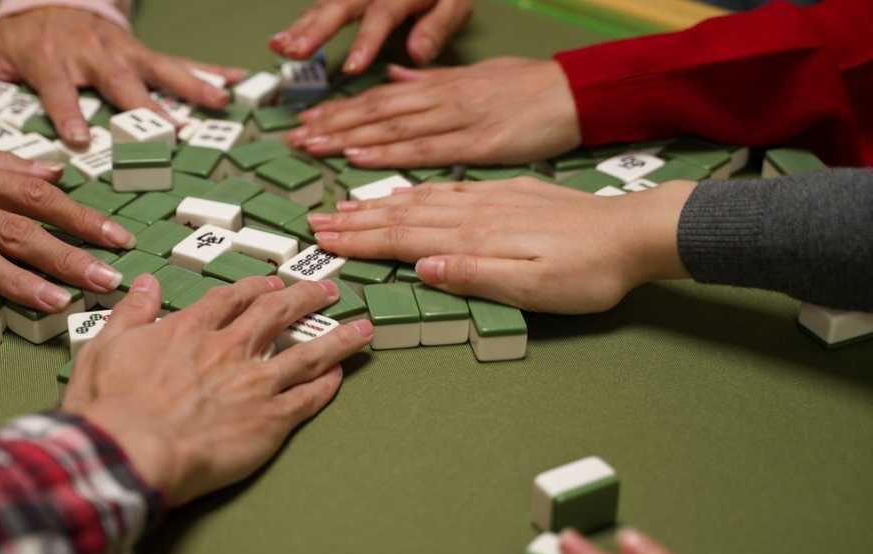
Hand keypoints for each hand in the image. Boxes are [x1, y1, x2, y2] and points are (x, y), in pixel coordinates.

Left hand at [0, 7, 245, 147]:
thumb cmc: (21, 39)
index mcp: (53, 62)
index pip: (60, 91)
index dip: (68, 114)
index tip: (77, 142)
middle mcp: (94, 56)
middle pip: (120, 85)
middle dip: (143, 109)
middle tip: (165, 134)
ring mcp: (125, 54)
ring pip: (161, 71)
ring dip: (191, 90)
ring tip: (219, 107)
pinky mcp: (146, 54)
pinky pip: (184, 64)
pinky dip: (214, 74)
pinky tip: (241, 86)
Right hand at [63, 274, 374, 505]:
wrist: (132, 449)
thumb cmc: (111, 405)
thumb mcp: (105, 346)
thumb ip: (132, 312)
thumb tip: (146, 283)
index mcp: (191, 329)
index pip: (233, 298)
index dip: (257, 288)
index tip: (273, 284)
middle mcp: (230, 348)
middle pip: (278, 313)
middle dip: (307, 298)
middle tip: (329, 290)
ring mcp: (255, 383)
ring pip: (308, 352)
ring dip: (338, 338)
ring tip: (362, 328)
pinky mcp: (271, 420)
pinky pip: (308, 398)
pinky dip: (327, 385)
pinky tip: (340, 377)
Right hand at [270, 0, 472, 72]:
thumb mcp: (454, 4)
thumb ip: (437, 27)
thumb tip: (417, 54)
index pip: (383, 14)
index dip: (367, 40)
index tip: (353, 67)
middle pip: (342, 5)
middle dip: (317, 29)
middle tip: (296, 51)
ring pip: (325, 4)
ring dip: (300, 27)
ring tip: (279, 47)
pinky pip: (320, 6)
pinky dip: (301, 23)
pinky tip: (281, 41)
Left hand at [288, 58, 579, 167]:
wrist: (579, 93)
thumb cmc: (533, 89)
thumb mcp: (480, 75)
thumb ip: (436, 80)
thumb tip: (397, 77)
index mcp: (442, 87)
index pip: (382, 100)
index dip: (343, 111)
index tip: (310, 122)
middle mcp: (443, 101)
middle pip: (378, 113)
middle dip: (333, 126)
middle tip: (294, 140)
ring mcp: (459, 121)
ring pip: (393, 129)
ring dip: (348, 139)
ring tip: (312, 148)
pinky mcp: (479, 143)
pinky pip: (426, 150)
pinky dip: (389, 154)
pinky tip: (358, 159)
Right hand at [307, 178, 691, 313]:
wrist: (634, 233)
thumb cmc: (589, 274)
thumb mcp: (535, 287)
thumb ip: (476, 276)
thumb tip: (422, 267)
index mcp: (476, 238)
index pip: (405, 238)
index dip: (361, 241)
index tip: (324, 242)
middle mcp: (475, 213)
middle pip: (403, 216)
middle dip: (356, 221)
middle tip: (315, 223)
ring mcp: (490, 199)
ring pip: (421, 199)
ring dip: (378, 205)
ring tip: (344, 206)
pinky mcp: (506, 193)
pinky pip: (447, 188)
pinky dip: (416, 191)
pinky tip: (404, 193)